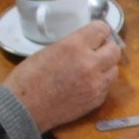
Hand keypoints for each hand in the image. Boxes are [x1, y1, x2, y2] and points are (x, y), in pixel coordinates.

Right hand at [0, 21, 119, 131]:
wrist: (24, 108)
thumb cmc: (28, 78)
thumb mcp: (49, 50)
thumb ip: (72, 45)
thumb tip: (87, 44)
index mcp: (75, 46)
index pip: (102, 29)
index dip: (99, 31)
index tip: (96, 34)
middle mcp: (90, 63)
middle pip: (114, 49)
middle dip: (106, 47)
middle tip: (97, 50)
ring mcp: (96, 84)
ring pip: (115, 68)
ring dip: (106, 66)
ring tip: (92, 68)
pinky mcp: (96, 100)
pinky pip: (107, 86)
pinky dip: (101, 82)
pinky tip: (87, 83)